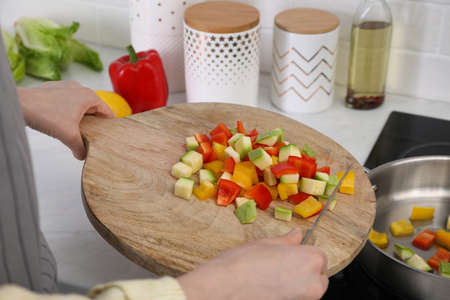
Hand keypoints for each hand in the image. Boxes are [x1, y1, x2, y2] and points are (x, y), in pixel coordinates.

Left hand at [18, 81, 114, 159]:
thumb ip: (80, 148)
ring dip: (80, 119)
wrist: (19, 103)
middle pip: (94, 110)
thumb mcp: (68, 136)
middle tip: (91, 138)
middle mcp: (80, 88)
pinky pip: (67, 103)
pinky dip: (67, 113)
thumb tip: (83, 155)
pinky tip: (60, 123)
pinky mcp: (54, 90)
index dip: (109, 127)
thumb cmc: (44, 113)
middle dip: (93, 124)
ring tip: (75, 132)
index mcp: (89, 96)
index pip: (108, 113)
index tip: (108, 138)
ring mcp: (66, 87)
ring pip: (80, 106)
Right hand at [178, 229, 327, 299]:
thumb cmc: (244, 263)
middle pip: (318, 277)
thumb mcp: (268, 243)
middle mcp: (314, 283)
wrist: (226, 287)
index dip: (304, 255)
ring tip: (273, 278)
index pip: (320, 257)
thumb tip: (297, 235)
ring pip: (308, 290)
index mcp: (311, 260)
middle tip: (281, 267)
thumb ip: (288, 241)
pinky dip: (288, 294)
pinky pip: (296, 298)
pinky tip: (271, 289)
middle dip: (304, 272)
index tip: (291, 256)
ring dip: (297, 285)